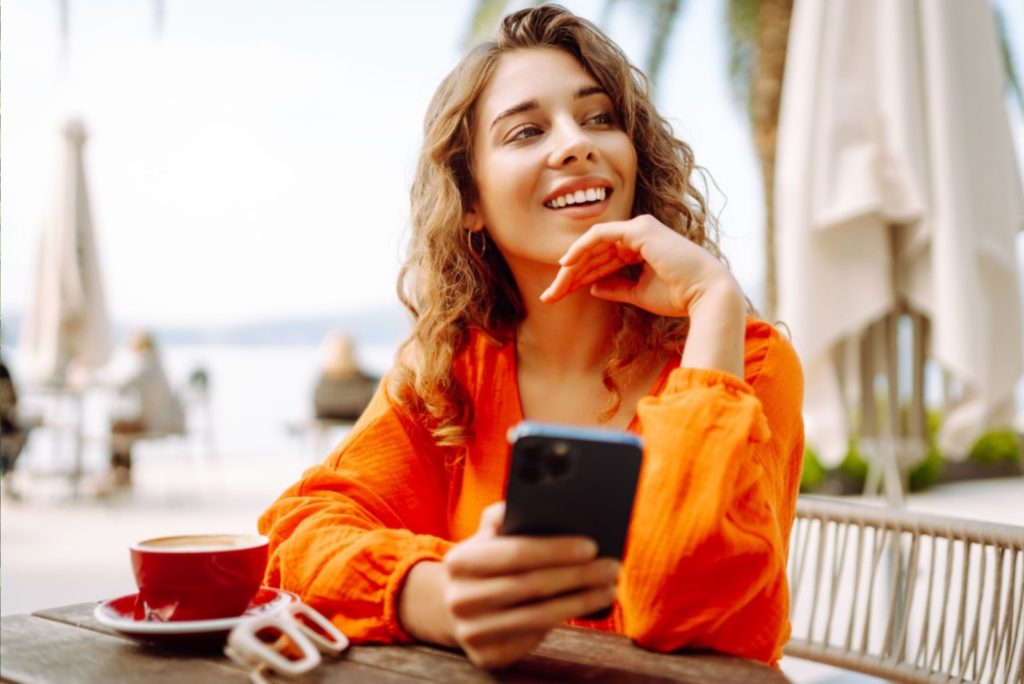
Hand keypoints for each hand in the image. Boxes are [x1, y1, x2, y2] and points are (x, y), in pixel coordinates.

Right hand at [441, 503, 618, 668]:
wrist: (454, 607)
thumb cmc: (484, 563)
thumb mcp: (486, 535)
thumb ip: (505, 516)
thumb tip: (542, 501)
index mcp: (460, 562)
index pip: (514, 554)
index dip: (555, 550)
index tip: (592, 546)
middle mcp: (461, 600)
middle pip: (533, 587)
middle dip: (579, 576)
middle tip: (612, 567)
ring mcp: (472, 632)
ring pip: (539, 616)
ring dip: (581, 601)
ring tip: (608, 588)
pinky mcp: (488, 656)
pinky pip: (534, 638)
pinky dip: (564, 621)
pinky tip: (586, 606)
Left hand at [539, 214, 737, 318]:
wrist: (704, 294)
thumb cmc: (678, 295)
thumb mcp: (638, 293)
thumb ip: (615, 287)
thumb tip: (592, 287)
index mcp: (640, 248)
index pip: (601, 261)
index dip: (579, 278)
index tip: (560, 296)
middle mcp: (638, 234)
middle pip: (593, 254)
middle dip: (569, 276)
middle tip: (549, 296)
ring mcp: (638, 229)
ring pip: (593, 246)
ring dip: (571, 268)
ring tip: (554, 288)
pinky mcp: (637, 229)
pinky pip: (599, 235)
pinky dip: (581, 248)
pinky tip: (565, 264)